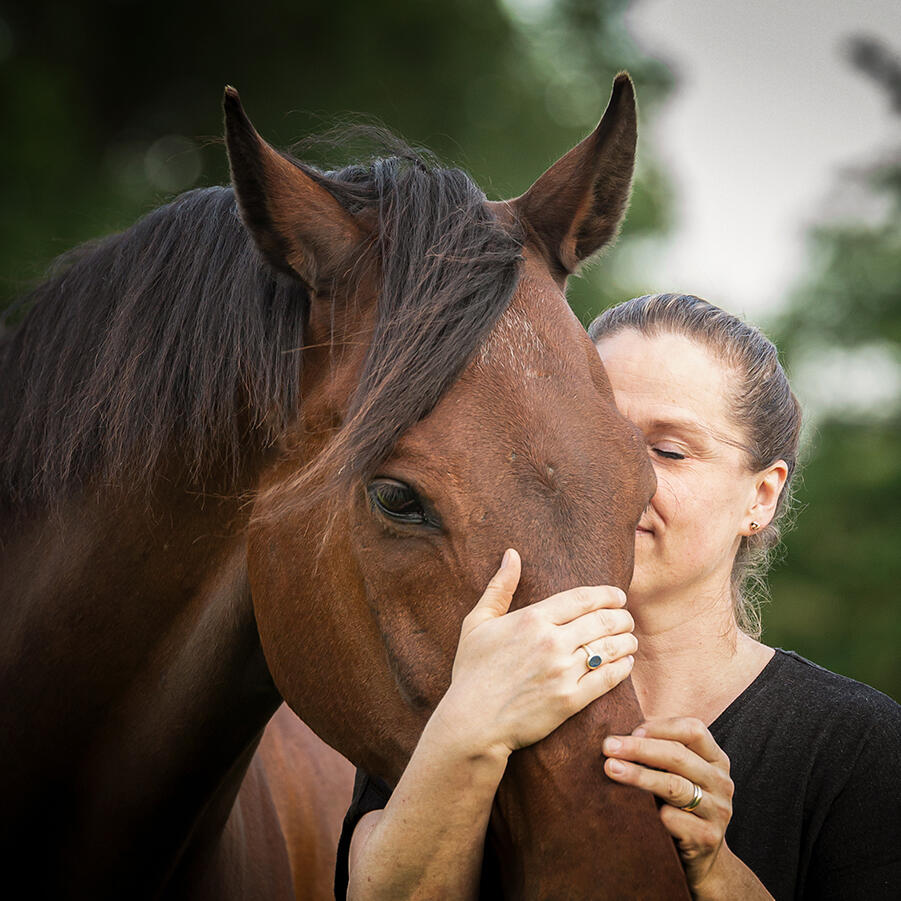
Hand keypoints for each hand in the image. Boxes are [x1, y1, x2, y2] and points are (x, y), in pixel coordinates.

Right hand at [438, 549, 636, 759]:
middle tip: (627, 618)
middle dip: (622, 616)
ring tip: (630, 639)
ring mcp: (563, 672)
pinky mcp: (570, 701)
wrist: (472, 723)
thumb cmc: (471, 671)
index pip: (583, 598)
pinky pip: (608, 678)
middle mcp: (551, 642)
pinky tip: (626, 663)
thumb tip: (511, 554)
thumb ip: (499, 587)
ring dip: (627, 640)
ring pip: (610, 647)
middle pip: (603, 620)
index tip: (618, 596)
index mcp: (532, 618)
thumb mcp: (477, 623)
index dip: (607, 594)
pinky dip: (623, 668)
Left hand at [602, 718, 734, 891]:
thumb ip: (660, 753)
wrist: (702, 858)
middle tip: (609, 746)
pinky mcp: (706, 837)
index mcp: (716, 760)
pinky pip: (673, 819)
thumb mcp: (679, 774)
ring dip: (638, 776)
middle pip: (678, 756)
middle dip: (639, 748)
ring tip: (611, 768)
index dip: (661, 727)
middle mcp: (721, 782)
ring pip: (674, 786)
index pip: (694, 729)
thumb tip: (619, 736)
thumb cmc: (680, 805)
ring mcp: (717, 811)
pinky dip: (651, 812)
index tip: (632, 730)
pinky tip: (634, 809)